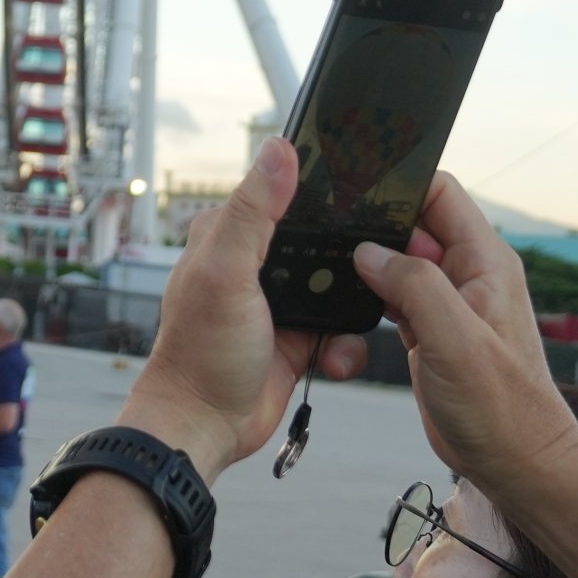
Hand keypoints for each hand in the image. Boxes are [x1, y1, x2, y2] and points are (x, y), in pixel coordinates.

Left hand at [120, 138, 369, 477]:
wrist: (206, 427)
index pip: (282, 189)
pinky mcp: (299, 333)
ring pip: (339, 281)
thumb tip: (279, 151)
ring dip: (353, 303)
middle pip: (322, 235)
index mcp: (229, 232)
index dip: (322, 185)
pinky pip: (340, 325)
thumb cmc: (200, 353)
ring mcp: (279, 298)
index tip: (366, 186)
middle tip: (377, 264)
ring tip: (348, 323)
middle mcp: (255, 260)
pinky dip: (346, 342)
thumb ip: (254, 213)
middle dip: (351, 252)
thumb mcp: (225, 272)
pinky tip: (335, 357)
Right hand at [356, 174, 577, 494]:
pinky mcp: (430, 332)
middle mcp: (467, 275)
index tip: (354, 190)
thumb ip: (414, 286)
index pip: (440, 194)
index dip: (399, 186)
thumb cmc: (502, 408)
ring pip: (397, 262)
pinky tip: (344, 307)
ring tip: (329, 270)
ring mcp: (448, 304)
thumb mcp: (456, 340)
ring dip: (367, 267)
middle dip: (372, 227)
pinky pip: (393, 298)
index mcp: (485, 261)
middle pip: (411, 224)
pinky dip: (368, 299)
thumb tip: (368, 251)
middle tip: (328, 234)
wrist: (517, 464)